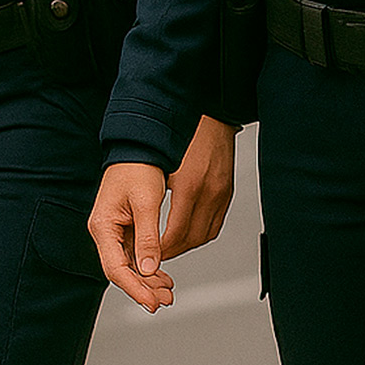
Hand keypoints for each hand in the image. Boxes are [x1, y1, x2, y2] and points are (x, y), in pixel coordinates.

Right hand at [88, 162, 174, 310]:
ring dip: (148, 280)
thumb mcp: (146, 202)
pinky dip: (149, 265)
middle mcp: (105, 231)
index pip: (116, 268)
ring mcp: (115, 231)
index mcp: (103, 226)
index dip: (135, 288)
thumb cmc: (139, 167)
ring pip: (130, 264)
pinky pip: (136, 253)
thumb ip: (147, 237)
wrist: (139, 145)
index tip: (153, 303)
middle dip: (143, 288)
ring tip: (168, 292)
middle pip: (122, 270)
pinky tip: (163, 275)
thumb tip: (149, 270)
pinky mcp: (126, 227)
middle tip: (166, 301)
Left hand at [161, 116, 236, 260]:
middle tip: (155, 252)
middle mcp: (209, 191)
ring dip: (187, 243)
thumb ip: (150, 198)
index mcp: (189, 186)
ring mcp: (221, 192)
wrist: (208, 112)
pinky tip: (187, 230)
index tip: (147, 252)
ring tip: (169, 243)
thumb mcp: (157, 165)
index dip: (159, 249)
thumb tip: (137, 225)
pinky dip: (201, 232)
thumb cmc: (180, 133)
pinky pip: (215, 224)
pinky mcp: (227, 191)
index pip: (174, 235)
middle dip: (172, 250)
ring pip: (205, 235)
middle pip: (191, 239)